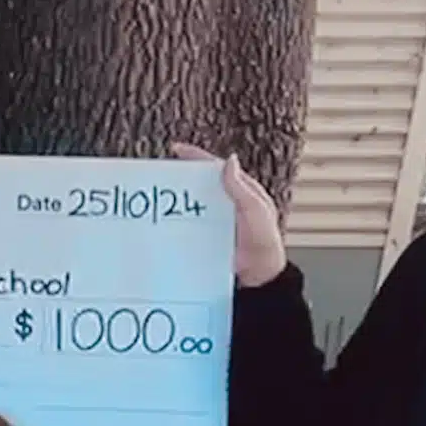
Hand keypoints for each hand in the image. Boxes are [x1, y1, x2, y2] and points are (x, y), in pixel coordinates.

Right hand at [171, 144, 285, 287]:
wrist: (260, 275)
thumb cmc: (264, 242)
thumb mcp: (256, 210)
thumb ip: (241, 188)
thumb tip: (229, 161)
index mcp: (241, 190)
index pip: (216, 167)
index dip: (197, 157)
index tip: (177, 150)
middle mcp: (228, 202)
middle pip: (203, 183)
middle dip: (184, 176)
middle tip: (163, 173)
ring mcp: (219, 219)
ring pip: (196, 203)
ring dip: (180, 199)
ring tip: (161, 196)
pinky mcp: (211, 237)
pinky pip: (194, 225)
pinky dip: (181, 222)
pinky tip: (168, 223)